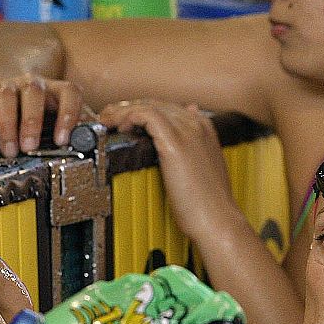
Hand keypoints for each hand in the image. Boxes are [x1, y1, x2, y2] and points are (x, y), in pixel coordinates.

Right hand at [0, 73, 89, 156]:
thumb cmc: (41, 110)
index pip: (69, 92)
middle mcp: (30, 84)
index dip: (68, 115)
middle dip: (32, 122)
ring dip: (7, 127)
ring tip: (10, 152)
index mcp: (55, 89)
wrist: (8, 88)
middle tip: (30, 148)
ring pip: (5, 98)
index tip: (63, 141)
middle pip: (33, 93)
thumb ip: (79, 126)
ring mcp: (4, 88)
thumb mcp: (62, 114)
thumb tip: (96, 140)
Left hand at [96, 99, 237, 237]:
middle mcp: (197, 124)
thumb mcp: (200, 172)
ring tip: (107, 121)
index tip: (123, 121)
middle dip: (128, 108)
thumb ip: (188, 154)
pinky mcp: (175, 142)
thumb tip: (169, 142)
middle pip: (155, 103)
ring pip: (148, 105)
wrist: (217, 220)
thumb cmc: (208, 204)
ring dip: (123, 110)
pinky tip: (119, 127)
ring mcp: (187, 130)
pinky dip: (128, 116)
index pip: (167, 108)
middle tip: (108, 119)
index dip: (141, 111)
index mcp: (204, 129)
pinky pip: (146, 115)